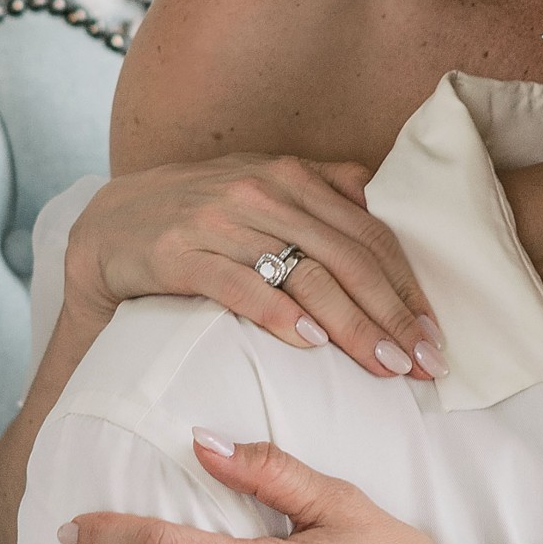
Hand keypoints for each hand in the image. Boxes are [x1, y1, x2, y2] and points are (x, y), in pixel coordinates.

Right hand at [67, 156, 442, 380]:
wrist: (106, 224)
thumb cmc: (201, 215)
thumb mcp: (265, 190)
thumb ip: (323, 190)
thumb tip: (383, 202)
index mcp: (295, 178)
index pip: (371, 235)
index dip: (409, 285)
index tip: (436, 333)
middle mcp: (265, 191)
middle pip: (349, 259)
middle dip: (393, 315)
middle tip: (424, 363)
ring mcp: (221, 220)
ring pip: (305, 274)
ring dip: (352, 324)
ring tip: (383, 365)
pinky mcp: (178, 251)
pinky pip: (238, 284)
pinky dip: (278, 313)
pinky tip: (309, 342)